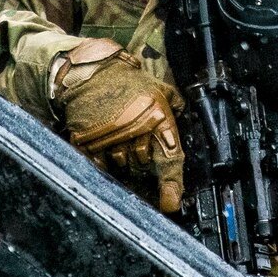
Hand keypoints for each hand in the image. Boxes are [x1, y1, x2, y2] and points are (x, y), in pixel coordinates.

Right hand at [53, 39, 185, 212]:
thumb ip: (175, 106)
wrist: (91, 72)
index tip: (170, 204)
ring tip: (120, 137)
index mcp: (157, 118)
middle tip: (137, 143)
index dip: (171, 185)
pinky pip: (101, 165)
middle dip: (142, 160)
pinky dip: (105, 159)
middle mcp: (135, 131)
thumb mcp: (159, 89)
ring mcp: (110, 139)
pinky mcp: (89, 143)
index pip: (169, 158)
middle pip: (143, 166)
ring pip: (122, 166)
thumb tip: (189, 118)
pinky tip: (106, 143)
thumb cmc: (126, 82)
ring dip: (124, 158)